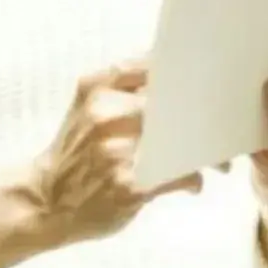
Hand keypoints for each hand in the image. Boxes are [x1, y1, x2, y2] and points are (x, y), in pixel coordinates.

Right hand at [30, 61, 202, 247]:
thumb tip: (177, 75)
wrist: (44, 201)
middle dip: (200, 113)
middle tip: (222, 123)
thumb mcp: (87, 106)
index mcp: (96, 87)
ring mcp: (116, 151)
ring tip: (218, 159)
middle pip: (171, 102)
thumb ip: (123, 87)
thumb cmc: (75, 151)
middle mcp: (105, 114)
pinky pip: (178, 175)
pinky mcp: (129, 186)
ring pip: (180, 139)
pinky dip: (192, 178)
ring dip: (205, 151)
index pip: (151, 66)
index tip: (205, 84)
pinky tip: (193, 181)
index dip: (183, 75)